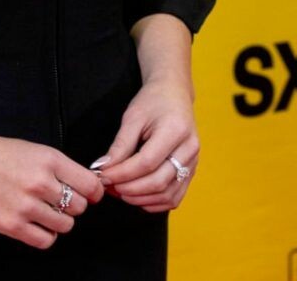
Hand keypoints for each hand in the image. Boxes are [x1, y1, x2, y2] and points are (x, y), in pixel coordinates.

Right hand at [0, 131, 106, 248]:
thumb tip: (88, 186)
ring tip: (44, 212)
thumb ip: (59, 167)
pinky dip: (45, 235)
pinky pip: (45, 240)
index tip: (89, 195)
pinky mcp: (12, 225)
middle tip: (58, 201)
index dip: (93, 192)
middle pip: (80, 207)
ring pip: (65, 225)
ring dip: (58, 221)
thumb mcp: (33, 150)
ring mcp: (26, 206)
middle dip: (73, 206)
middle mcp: (40, 182)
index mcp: (49, 159)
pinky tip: (35, 224)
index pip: (91, 185)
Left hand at [94, 77, 198, 211]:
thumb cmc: (153, 101)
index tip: (103, 176)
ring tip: (119, 192)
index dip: (122, 174)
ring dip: (140, 199)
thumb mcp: (132, 117)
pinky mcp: (192, 171)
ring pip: (167, 195)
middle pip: (158, 182)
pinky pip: (174, 197)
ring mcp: (194, 162)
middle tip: (108, 187)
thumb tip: (103, 169)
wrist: (174, 94)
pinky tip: (136, 197)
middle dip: (129, 189)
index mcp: (175, 130)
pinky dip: (154, 203)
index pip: (146, 162)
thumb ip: (120, 145)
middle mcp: (189, 149)